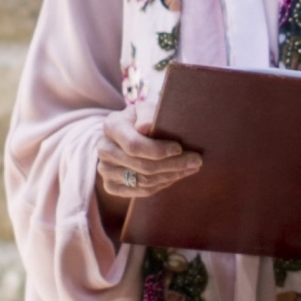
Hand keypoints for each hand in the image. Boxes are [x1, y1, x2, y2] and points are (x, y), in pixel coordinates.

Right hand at [94, 113, 200, 239]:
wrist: (125, 135)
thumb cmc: (140, 119)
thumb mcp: (145, 109)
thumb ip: (147, 114)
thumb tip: (146, 127)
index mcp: (111, 126)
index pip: (134, 145)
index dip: (158, 150)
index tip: (179, 148)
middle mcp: (104, 149)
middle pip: (142, 166)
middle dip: (173, 165)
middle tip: (196, 161)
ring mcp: (105, 170)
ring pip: (143, 181)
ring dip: (171, 176)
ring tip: (190, 168)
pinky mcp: (111, 186)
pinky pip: (140, 191)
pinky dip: (161, 185)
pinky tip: (175, 176)